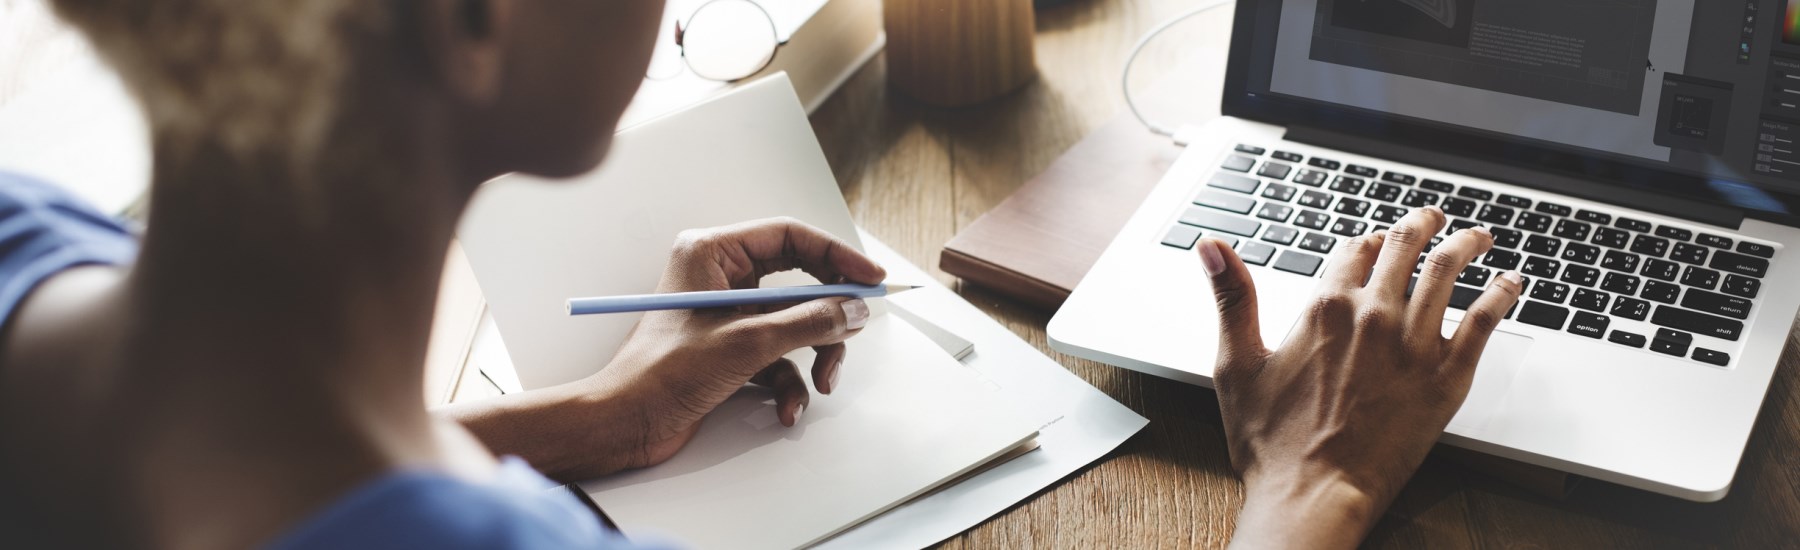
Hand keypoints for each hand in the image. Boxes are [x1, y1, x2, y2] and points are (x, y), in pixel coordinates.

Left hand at [587, 217, 883, 467]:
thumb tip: (852, 310)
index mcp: (712, 253)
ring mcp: (726, 315)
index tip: (870, 278)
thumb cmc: (661, 374)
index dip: (836, 256)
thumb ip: (808, 322)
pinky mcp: (729, 349)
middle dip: (826, 315)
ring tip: (821, 382)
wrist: (625, 423)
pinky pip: (778, 356)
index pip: (790, 236)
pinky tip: (786, 409)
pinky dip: (788, 383)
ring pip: (793, 324)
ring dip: (813, 356)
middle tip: (854, 328)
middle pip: (798, 282)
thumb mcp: (748, 343)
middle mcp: (719, 277)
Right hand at [1200, 205, 1522, 547]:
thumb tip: (1211, 246)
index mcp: (1324, 308)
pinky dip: (1502, 294)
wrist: (1314, 494)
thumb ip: (1231, 297)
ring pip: (1448, 271)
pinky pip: (1485, 320)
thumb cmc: (1271, 443)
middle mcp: (1373, 316)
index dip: (1366, 241)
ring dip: (1466, 244)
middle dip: (1422, 224)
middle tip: (1434, 218)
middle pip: (1405, 247)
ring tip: (1479, 236)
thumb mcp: (1237, 364)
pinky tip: (1511, 283)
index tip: (1375, 241)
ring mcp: (1414, 345)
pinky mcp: (1446, 377)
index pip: (1354, 249)